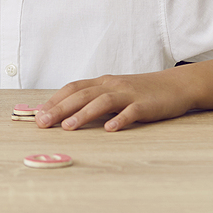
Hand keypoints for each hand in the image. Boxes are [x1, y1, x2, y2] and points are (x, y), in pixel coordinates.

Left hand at [35, 70, 198, 131]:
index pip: (72, 88)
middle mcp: (112, 85)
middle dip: (59, 109)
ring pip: (102, 102)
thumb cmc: (141, 91)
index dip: (54, 100)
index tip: (37, 114)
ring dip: (83, 114)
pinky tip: (110, 130)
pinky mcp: (146, 105)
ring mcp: (129, 94)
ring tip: (67, 127)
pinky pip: (132, 112)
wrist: (176, 85)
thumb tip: (66, 113)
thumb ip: (94, 99)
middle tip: (42, 123)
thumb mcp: (114, 91)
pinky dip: (120, 120)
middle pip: (81, 95)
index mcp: (102, 82)